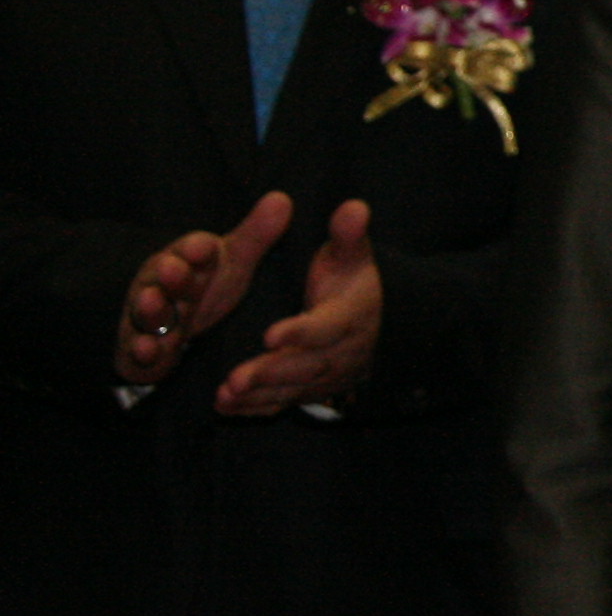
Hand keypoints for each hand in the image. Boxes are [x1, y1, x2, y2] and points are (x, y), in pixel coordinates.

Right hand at [115, 191, 293, 382]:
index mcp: (188, 261)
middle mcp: (164, 284)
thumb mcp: (233, 263)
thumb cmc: (204, 287)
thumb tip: (282, 197)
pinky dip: (142, 348)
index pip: (192, 250)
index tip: (206, 247)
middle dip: (171, 273)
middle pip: (167, 277)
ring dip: (149, 307)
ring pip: (147, 310)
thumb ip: (256, 235)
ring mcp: (149, 316)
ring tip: (153, 303)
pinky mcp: (140, 346)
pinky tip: (147, 350)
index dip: (198, 248)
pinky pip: (138, 348)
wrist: (166, 327)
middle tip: (175, 269)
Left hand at [215, 198, 378, 415]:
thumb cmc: (354, 282)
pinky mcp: (311, 390)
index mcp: (349, 316)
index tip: (269, 334)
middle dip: (270, 373)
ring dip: (259, 394)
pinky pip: (284, 402)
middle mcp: (341, 351)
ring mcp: (326, 375)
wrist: (381, 323)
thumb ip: (348, 235)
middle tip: (235, 379)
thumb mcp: (353, 256)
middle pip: (305, 365)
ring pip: (293, 388)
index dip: (300, 332)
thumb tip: (354, 206)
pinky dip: (255, 408)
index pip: (325, 327)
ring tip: (225, 394)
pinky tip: (226, 407)